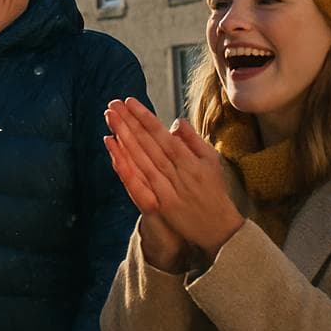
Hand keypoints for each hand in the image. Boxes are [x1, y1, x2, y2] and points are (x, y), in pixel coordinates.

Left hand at [104, 99, 244, 261]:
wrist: (220, 228)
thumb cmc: (214, 190)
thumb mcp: (211, 161)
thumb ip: (192, 140)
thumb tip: (176, 121)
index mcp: (190, 160)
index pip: (162, 134)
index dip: (145, 117)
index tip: (129, 101)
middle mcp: (178, 172)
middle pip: (148, 143)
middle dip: (129, 121)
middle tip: (113, 104)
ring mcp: (167, 189)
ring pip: (141, 158)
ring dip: (123, 136)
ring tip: (110, 117)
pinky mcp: (160, 204)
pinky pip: (138, 181)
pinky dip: (124, 164)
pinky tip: (113, 148)